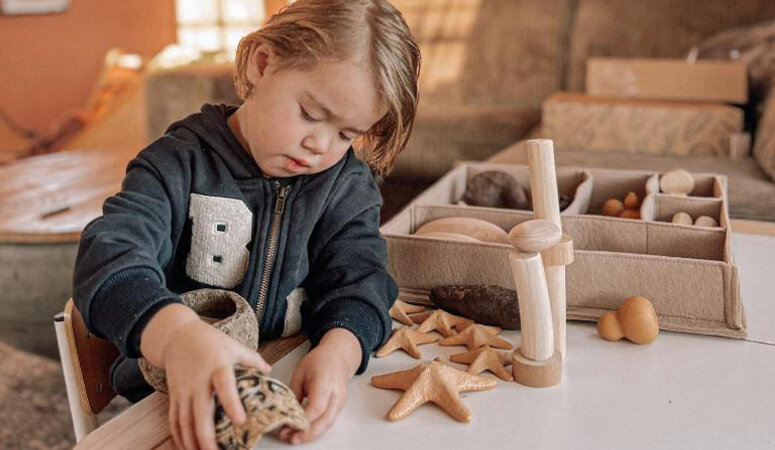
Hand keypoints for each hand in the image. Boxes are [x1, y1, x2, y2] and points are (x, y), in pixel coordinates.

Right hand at [149, 310, 270, 449]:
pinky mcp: (174, 396)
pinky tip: (186, 448)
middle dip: (206, 436)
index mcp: (218, 367)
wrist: (177, 336)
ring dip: (191, 441)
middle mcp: (199, 381)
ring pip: (184, 421)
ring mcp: (184, 390)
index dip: (232, 403)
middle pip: (200, 412)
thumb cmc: (210, 342)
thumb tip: (270, 372)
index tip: (240, 420)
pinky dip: (179, 436)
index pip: (225, 386)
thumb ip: (252, 360)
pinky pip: (174, 419)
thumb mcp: (234, 346)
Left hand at [278, 328, 361, 444]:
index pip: (317, 406)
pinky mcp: (339, 407)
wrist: (338, 357)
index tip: (289, 427)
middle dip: (308, 433)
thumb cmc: (318, 361)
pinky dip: (316, 429)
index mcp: (325, 381)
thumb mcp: (300, 373)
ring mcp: (340, 401)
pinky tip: (303, 432)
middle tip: (291, 438)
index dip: (304, 419)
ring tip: (294, 437)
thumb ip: (294, 393)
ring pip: (328, 424)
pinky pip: (328, 421)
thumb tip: (286, 414)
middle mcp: (336, 393)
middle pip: (325, 420)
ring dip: (311, 434)